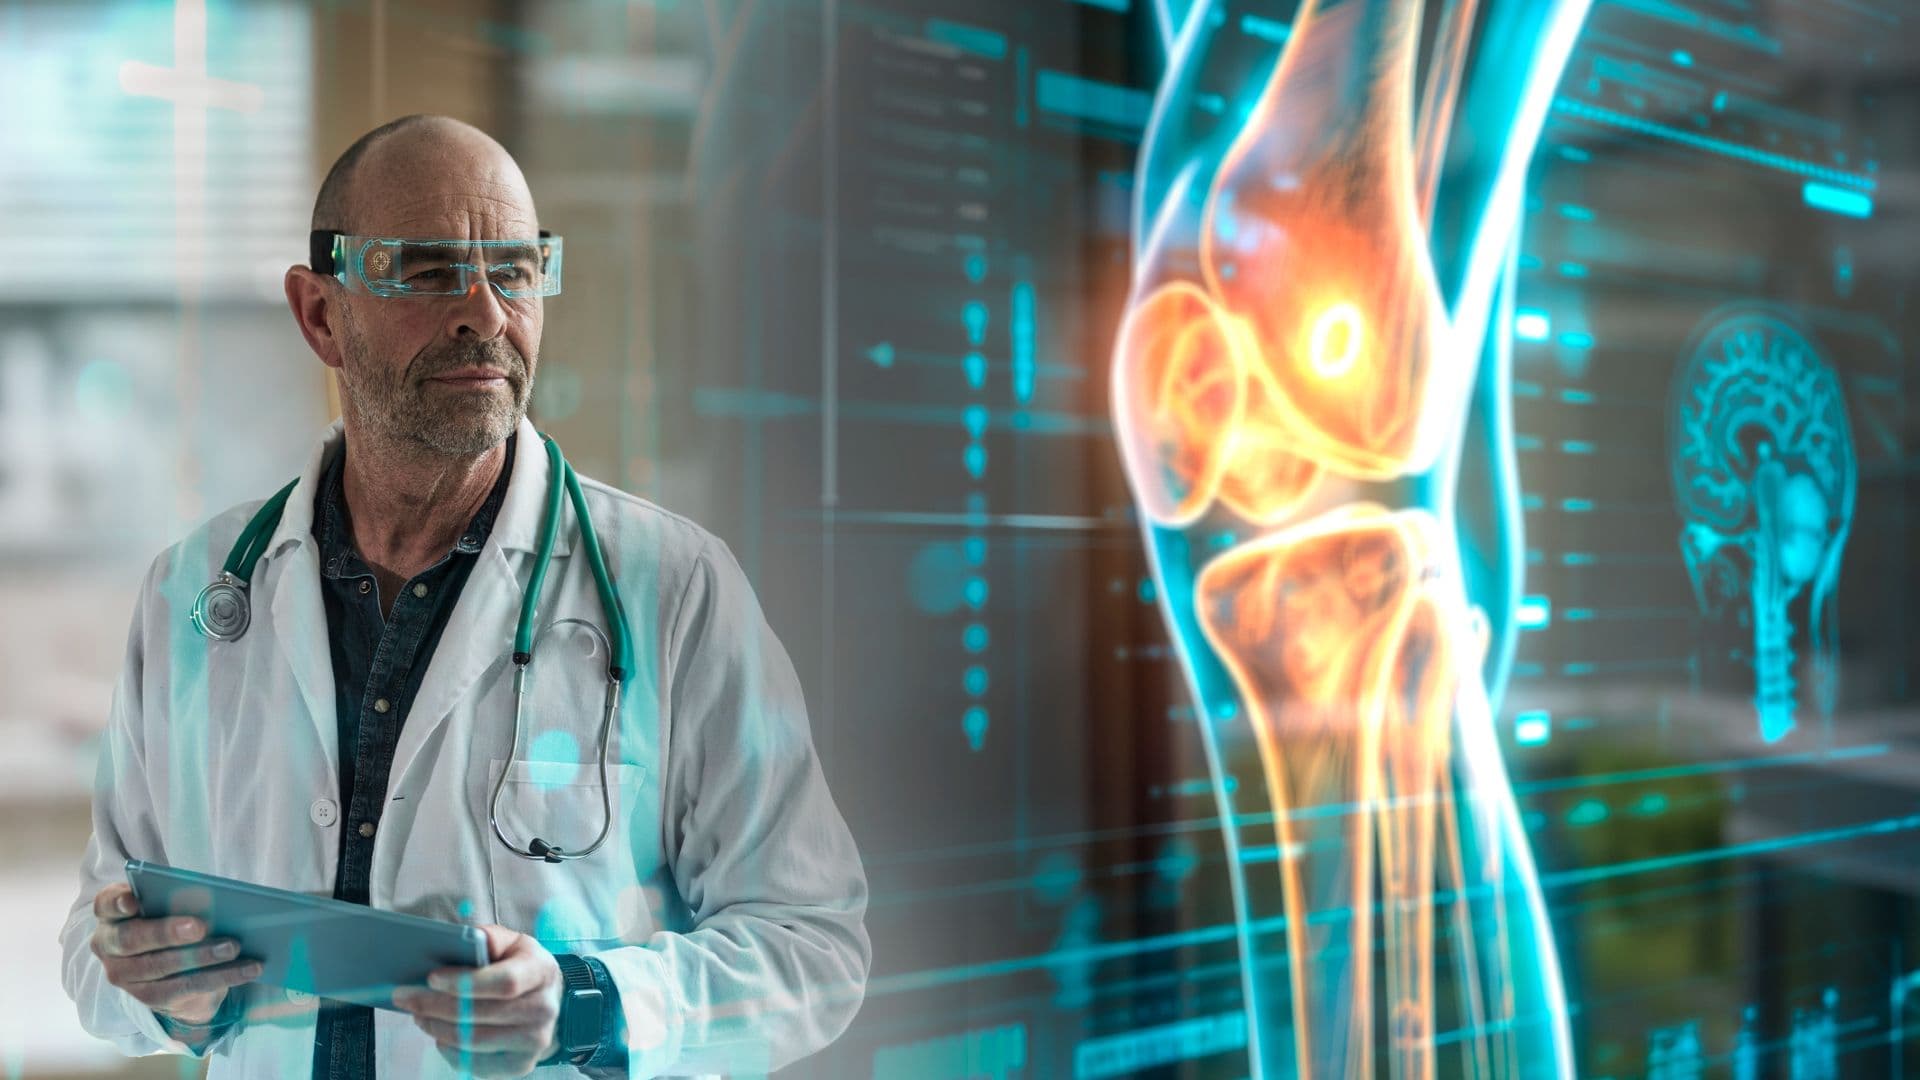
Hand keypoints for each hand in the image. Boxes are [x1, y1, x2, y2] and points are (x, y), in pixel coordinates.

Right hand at [89, 883, 262, 1025]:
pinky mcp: (150, 999)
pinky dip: (222, 976)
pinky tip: (248, 968)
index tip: (134, 900)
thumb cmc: (171, 924)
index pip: (106, 904)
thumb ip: (176, 900)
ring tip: (233, 947)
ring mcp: (126, 976)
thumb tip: (211, 899)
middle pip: (133, 939)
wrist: (170, 972)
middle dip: (166, 932)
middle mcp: (110, 948)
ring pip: (161, 966)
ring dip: (201, 956)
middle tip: (200, 926)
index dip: (118, 902)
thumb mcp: (169, 908)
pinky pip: (187, 987)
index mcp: (112, 916)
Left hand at [394, 924, 563, 1077]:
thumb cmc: (520, 966)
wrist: (550, 1003)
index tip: (431, 977)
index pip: (505, 982)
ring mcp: (534, 1042)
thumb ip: (486, 938)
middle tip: (403, 997)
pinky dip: (448, 1048)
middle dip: (433, 1005)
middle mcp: (543, 1010)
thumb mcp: (511, 943)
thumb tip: (455, 942)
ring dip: (435, 1027)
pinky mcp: (519, 1066)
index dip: (465, 982)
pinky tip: (438, 1032)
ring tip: (417, 1013)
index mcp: (541, 972)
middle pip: (479, 1014)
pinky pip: (473, 1063)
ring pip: (471, 1041)